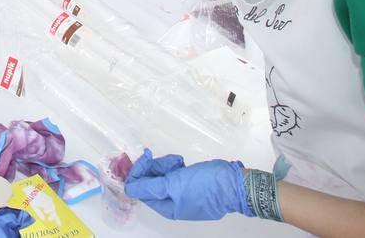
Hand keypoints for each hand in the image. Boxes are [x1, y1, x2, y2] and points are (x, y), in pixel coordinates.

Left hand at [123, 150, 249, 220]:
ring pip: (162, 176)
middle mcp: (173, 203)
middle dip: (155, 167)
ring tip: (178, 161)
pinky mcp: (190, 184)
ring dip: (165, 165)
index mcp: (167, 207)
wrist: (235, 184)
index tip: (146, 156)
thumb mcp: (174, 185)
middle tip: (168, 160)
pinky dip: (174, 166)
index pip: (140, 190)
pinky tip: (182, 162)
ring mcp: (182, 194)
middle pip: (150, 182)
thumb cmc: (205, 185)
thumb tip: (128, 189)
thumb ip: (150, 186)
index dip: (139, 172)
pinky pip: (173, 174)